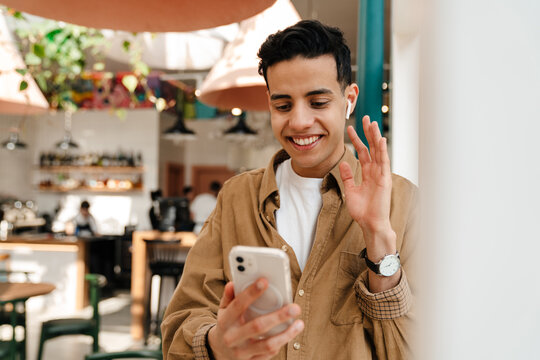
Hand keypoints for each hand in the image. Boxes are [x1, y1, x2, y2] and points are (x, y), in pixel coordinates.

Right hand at [208, 279, 303, 359]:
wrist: (219, 352)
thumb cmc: (226, 326)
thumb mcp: (223, 311)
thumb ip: (229, 297)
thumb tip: (232, 283)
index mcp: (224, 322)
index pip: (238, 305)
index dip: (251, 293)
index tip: (265, 282)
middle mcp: (232, 338)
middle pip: (258, 327)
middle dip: (278, 316)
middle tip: (294, 307)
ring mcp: (241, 353)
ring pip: (268, 344)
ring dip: (286, 334)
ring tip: (299, 324)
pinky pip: (269, 354)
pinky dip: (281, 343)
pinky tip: (289, 333)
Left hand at [339, 116, 395, 257]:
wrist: (370, 223)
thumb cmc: (362, 211)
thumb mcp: (350, 191)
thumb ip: (348, 176)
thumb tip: (343, 163)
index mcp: (367, 173)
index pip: (362, 152)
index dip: (356, 140)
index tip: (349, 128)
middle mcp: (375, 171)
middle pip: (371, 148)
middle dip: (368, 133)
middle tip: (365, 118)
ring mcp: (381, 174)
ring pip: (378, 151)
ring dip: (375, 137)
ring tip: (372, 124)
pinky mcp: (385, 180)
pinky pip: (384, 163)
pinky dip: (382, 151)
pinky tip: (380, 140)